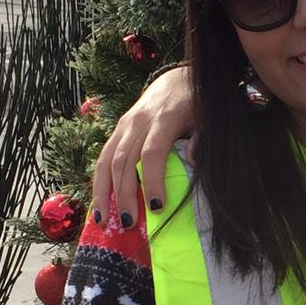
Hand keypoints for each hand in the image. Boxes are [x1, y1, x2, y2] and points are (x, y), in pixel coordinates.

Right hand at [91, 66, 193, 228]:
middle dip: (125, 195)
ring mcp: (124, 125)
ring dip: (104, 193)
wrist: (178, 80)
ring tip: (103, 221)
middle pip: (125, 161)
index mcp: (164, 119)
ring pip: (107, 160)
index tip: (157, 207)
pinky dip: (99, 183)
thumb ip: (202, 140)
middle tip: (129, 224)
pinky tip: (99, 205)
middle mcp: (138, 122)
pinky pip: (103, 158)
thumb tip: (193, 163)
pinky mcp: (117, 130)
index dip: (153, 180)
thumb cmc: (196, 105)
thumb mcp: (206, 119)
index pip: (153, 152)